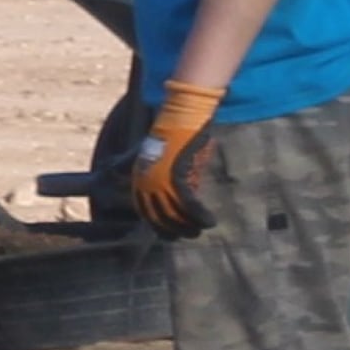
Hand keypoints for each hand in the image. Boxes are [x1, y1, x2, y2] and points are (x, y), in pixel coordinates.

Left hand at [126, 77, 227, 239]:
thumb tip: (168, 191)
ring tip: (202, 229)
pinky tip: (209, 222)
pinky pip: (190, 206)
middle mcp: (146, 182)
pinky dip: (200, 217)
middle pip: (159, 217)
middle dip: (175, 230)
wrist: (183, 115)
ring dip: (190, 226)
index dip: (158, 225)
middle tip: (190, 235)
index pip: (145, 211)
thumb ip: (161, 174)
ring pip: (175, 214)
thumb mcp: (162, 157)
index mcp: (140, 178)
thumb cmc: (176, 133)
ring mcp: (160, 181)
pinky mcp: (177, 178)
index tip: (170, 233)